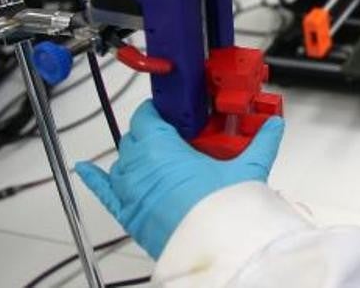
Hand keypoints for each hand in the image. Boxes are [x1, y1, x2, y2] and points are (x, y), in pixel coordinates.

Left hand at [74, 100, 283, 257]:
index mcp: (161, 147)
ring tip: (155, 155)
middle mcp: (138, 166)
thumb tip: (274, 126)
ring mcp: (129, 191)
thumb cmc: (223, 209)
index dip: (160, 111)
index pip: (147, 115)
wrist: (213, 248)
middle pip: (135, 137)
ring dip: (135, 155)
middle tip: (176, 136)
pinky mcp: (127, 214)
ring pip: (123, 161)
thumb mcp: (247, 168)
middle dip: (152, 132)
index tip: (174, 112)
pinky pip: (102, 191)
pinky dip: (93, 178)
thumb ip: (261, 142)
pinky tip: (85, 169)